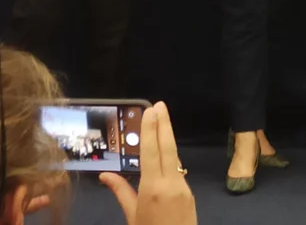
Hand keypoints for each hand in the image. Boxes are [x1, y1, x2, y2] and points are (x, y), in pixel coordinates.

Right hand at [100, 102, 196, 224]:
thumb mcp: (131, 216)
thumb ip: (121, 193)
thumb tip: (104, 175)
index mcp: (153, 188)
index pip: (153, 152)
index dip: (152, 130)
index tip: (152, 110)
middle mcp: (171, 183)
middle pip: (168, 148)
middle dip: (164, 126)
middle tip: (160, 105)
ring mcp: (183, 187)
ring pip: (174, 159)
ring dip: (167, 141)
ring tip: (160, 121)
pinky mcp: (189, 193)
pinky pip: (177, 172)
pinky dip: (169, 161)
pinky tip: (163, 153)